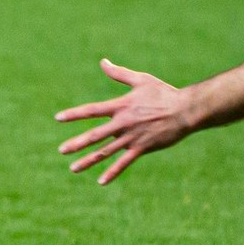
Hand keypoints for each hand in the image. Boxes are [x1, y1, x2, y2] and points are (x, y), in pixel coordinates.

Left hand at [55, 59, 199, 184]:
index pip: (92, 110)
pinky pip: (124, 163)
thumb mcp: (140, 80)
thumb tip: (102, 62)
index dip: (74, 114)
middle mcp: (123, 123)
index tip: (58, 118)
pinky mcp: (142, 149)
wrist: (185, 111)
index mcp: (121, 106)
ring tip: (73, 168)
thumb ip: (119, 74)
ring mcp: (132, 138)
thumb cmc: (163, 93)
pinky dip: (112, 172)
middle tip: (61, 150)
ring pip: (106, 152)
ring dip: (89, 161)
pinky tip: (101, 181)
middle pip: (95, 135)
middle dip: (77, 144)